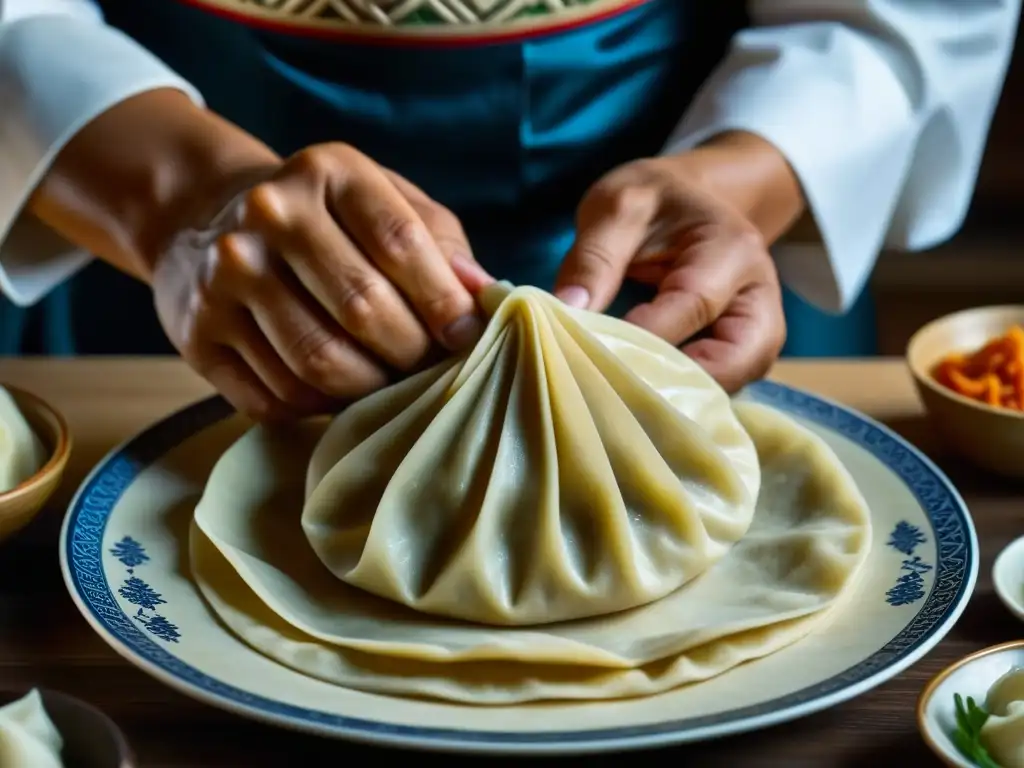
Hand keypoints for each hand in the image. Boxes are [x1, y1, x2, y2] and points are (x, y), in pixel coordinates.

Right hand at [152, 143, 492, 419]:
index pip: (399, 244)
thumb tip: (484, 298)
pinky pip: (276, 398)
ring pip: (318, 363)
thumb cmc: (326, 218)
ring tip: (389, 383)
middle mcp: (269, 216)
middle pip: (361, 309)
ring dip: (369, 389)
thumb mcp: (387, 202)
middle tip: (429, 368)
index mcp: (329, 172)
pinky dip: (318, 408)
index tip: (467, 335)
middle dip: (411, 353)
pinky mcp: (198, 335)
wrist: (206, 219)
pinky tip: (336, 391)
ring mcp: (224, 277)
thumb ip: (440, 244)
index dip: (443, 301)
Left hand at [554, 134, 802, 392]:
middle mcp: (759, 295)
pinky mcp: (743, 352)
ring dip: (682, 397)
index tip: (594, 350)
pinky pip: (722, 385)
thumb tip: (569, 311)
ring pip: (735, 381)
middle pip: (737, 359)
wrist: (687, 201)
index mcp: (732, 248)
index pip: (693, 304)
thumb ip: (594, 257)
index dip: (647, 335)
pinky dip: (683, 396)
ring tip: (624, 400)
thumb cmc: (652, 202)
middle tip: (614, 392)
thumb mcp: (616, 207)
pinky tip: (638, 399)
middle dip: (677, 383)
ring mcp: (758, 328)